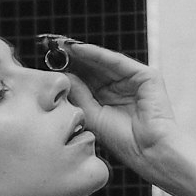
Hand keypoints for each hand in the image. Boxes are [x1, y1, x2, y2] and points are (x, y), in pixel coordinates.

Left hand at [60, 40, 186, 181]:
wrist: (150, 151)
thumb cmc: (124, 141)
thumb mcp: (92, 115)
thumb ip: (79, 94)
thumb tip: (62, 75)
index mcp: (108, 100)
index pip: (85, 79)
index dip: (67, 69)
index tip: (45, 60)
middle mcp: (121, 88)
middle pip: (93, 67)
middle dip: (71, 57)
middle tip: (48, 45)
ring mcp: (134, 81)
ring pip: (103, 62)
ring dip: (81, 52)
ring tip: (59, 44)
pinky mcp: (146, 76)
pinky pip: (117, 61)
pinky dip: (98, 54)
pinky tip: (78, 49)